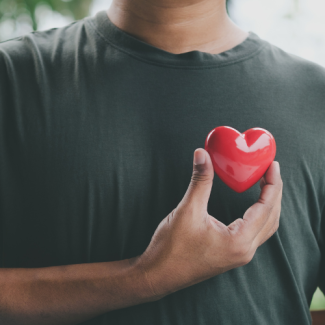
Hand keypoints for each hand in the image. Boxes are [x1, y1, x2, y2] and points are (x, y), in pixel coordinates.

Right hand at [135, 148, 282, 298]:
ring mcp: (238, 255)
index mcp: (239, 241)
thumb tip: (202, 154)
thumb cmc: (171, 248)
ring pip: (265, 227)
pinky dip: (259, 215)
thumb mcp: (187, 210)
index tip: (272, 165)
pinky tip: (252, 206)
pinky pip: (255, 233)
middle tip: (270, 170)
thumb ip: (200, 181)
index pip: (266, 207)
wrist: (158, 274)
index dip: (272, 184)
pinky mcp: (231, 254)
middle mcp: (244, 251)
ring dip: (269, 205)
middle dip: (274, 192)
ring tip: (265, 184)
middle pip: (271, 217)